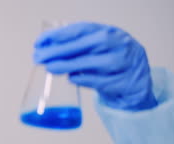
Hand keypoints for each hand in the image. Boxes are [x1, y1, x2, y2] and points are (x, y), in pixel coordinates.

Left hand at [33, 22, 156, 110]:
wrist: (136, 84)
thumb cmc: (110, 63)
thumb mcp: (96, 50)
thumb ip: (75, 48)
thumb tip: (44, 50)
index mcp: (108, 32)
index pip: (80, 29)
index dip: (58, 35)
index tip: (39, 42)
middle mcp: (118, 43)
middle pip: (86, 44)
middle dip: (59, 51)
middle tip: (38, 57)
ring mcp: (123, 62)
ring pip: (93, 62)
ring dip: (68, 65)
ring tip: (50, 68)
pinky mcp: (123, 81)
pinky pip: (100, 80)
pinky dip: (83, 79)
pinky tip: (71, 79)